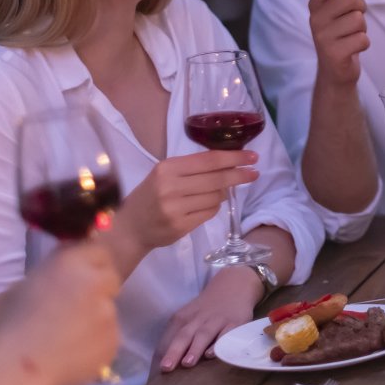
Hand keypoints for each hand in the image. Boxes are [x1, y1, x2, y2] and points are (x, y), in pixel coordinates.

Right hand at [0, 242, 120, 384]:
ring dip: (93, 320)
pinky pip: (106, 339)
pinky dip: (93, 346)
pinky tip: (68, 358)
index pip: (96, 249)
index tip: (75, 277)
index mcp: (70, 263)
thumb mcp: (13, 292)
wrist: (7, 378)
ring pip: (107, 312)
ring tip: (64, 341)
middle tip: (71, 309)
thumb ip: (42, 282)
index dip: (87, 263)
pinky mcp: (113, 344)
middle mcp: (96, 283)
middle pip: (109, 278)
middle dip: (96, 289)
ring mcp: (108, 315)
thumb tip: (50, 287)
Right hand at [113, 150, 260, 251]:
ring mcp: (175, 208)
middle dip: (239, 175)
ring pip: (216, 197)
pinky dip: (213, 207)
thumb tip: (228, 163)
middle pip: (216, 179)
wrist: (130, 227)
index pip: (208, 160)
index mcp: (167, 168)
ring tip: (217, 192)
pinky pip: (209, 213)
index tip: (252, 157)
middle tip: (254, 173)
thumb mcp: (164, 174)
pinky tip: (207, 205)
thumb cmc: (150, 196)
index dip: (233, 158)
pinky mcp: (180, 226)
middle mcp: (171, 186)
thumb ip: (191, 168)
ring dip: (223, 194)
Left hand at [155, 265, 260, 371]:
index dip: (161, 356)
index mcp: (182, 318)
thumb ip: (178, 337)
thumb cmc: (206, 310)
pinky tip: (212, 354)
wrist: (233, 285)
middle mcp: (197, 319)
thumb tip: (162, 365)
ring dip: (195, 348)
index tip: (154, 375)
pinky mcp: (235, 322)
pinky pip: (226, 333)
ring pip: (203, 334)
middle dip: (174, 352)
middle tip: (166, 369)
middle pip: (183, 336)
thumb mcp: (189, 317)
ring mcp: (217, 320)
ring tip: (187, 364)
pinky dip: (219, 343)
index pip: (168, 338)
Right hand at [308, 0, 368, 87]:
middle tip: (355, 18)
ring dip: (362, 27)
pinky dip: (364, 43)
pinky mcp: (334, 54)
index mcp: (315, 5)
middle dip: (361, 6)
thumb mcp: (339, 12)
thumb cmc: (341, 35)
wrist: (334, 72)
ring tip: (352, 35)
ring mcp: (323, 37)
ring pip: (358, 19)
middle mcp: (315, 19)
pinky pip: (362, 39)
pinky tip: (353, 48)